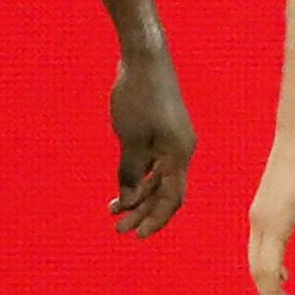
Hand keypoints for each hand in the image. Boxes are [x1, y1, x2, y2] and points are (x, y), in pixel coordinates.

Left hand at [108, 41, 195, 233]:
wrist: (144, 58)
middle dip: (143, 212)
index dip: (156, 220)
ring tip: (114, 209)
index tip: (137, 236)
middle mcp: (180, 151)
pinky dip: (138, 176)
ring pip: (157, 178)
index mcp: (179, 154)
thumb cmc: (138, 97)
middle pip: (165, 192)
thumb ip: (130, 172)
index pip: (172, 199)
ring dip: (138, 195)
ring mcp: (171, 140)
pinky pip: (153, 163)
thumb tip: (127, 197)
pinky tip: (121, 186)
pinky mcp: (162, 131)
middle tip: (118, 229)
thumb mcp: (130, 140)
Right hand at [247, 129, 294, 294]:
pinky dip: (266, 262)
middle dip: (268, 294)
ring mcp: (256, 214)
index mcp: (273, 225)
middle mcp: (258, 222)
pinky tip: (282, 267)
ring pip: (254, 257)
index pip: (267, 273)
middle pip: (256, 269)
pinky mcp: (260, 207)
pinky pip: (257, 243)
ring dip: (266, 278)